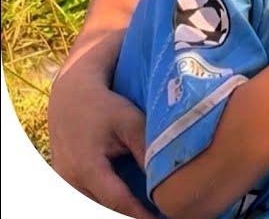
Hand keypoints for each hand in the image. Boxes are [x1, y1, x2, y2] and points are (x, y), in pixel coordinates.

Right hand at [48, 70, 153, 218]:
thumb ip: (145, 149)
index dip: (139, 215)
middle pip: (103, 208)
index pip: (117, 201)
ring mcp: (64, 183)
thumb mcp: (130, 122)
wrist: (71, 98)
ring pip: (94, 205)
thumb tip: (167, 176)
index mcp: (87, 167)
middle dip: (130, 215)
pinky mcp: (64, 182)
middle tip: (157, 216)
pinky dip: (106, 204)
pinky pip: (87, 199)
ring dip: (117, 210)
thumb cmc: (105, 108)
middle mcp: (70, 180)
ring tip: (146, 212)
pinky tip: (129, 205)